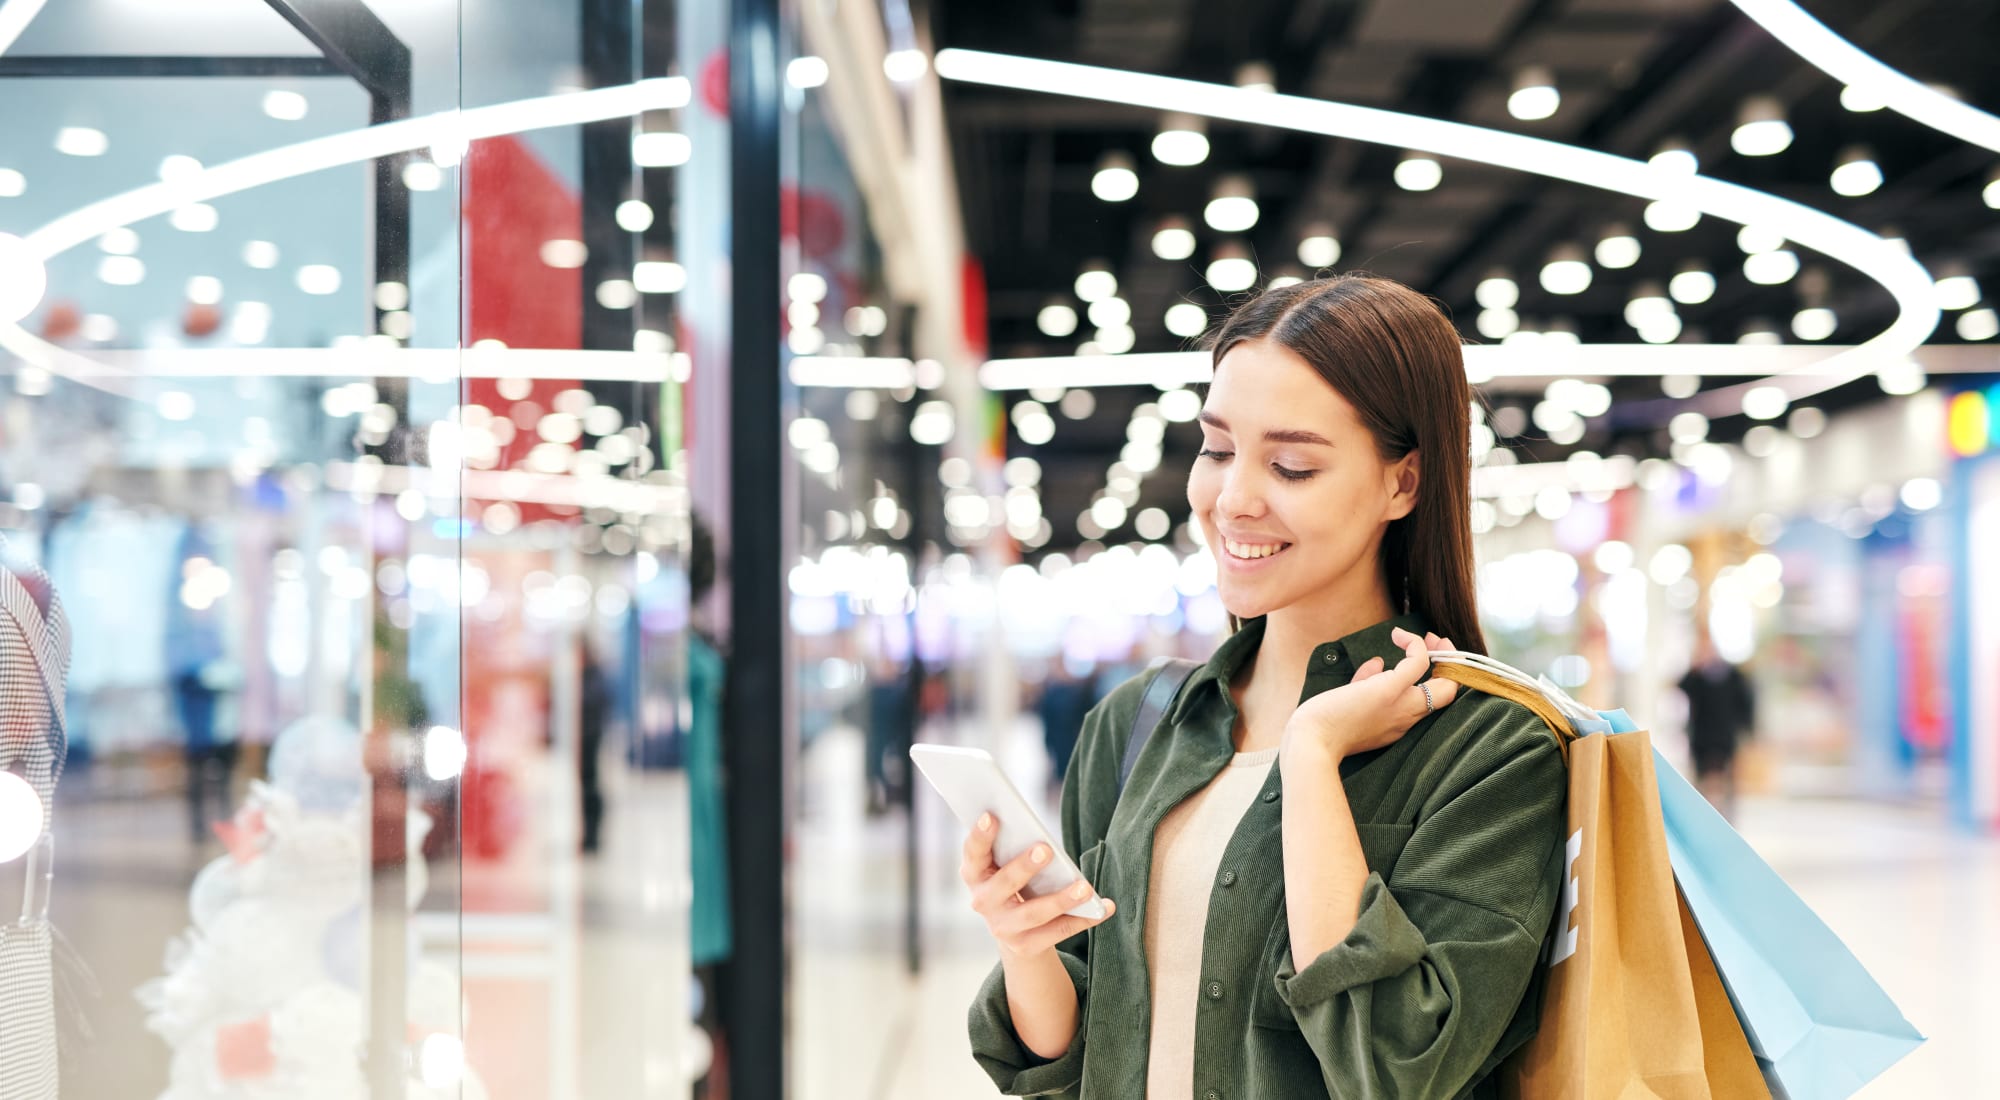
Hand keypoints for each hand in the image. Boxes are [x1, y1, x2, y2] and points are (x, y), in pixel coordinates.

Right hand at [960, 813, 1115, 960]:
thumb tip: (1042, 836)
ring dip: (1061, 899)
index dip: (979, 836)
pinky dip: (1083, 919)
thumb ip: (1014, 847)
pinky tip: (1105, 907)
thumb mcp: (1006, 864)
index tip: (991, 816)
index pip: (973, 853)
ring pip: (1033, 913)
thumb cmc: (1014, 880)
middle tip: (1045, 848)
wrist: (1014, 930)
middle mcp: (983, 902)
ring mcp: (1002, 928)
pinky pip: (1058, 931)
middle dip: (1024, 866)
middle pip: (1003, 884)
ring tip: (1085, 887)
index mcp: (975, 874)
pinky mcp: (1025, 946)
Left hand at [1282, 628, 1461, 761]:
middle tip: (1436, 644)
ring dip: (1442, 653)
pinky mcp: (1389, 690)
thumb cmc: (1324, 727)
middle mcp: (1407, 718)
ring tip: (1425, 637)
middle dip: (1449, 665)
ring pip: (1446, 683)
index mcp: (1398, 724)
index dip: (1436, 679)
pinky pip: (1417, 662)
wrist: (1311, 743)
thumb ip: (1366, 682)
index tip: (1427, 660)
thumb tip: (1378, 661)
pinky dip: (1414, 644)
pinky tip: (1397, 635)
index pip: (1432, 704)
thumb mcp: (1352, 703)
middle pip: (1449, 694)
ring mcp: (1402, 705)